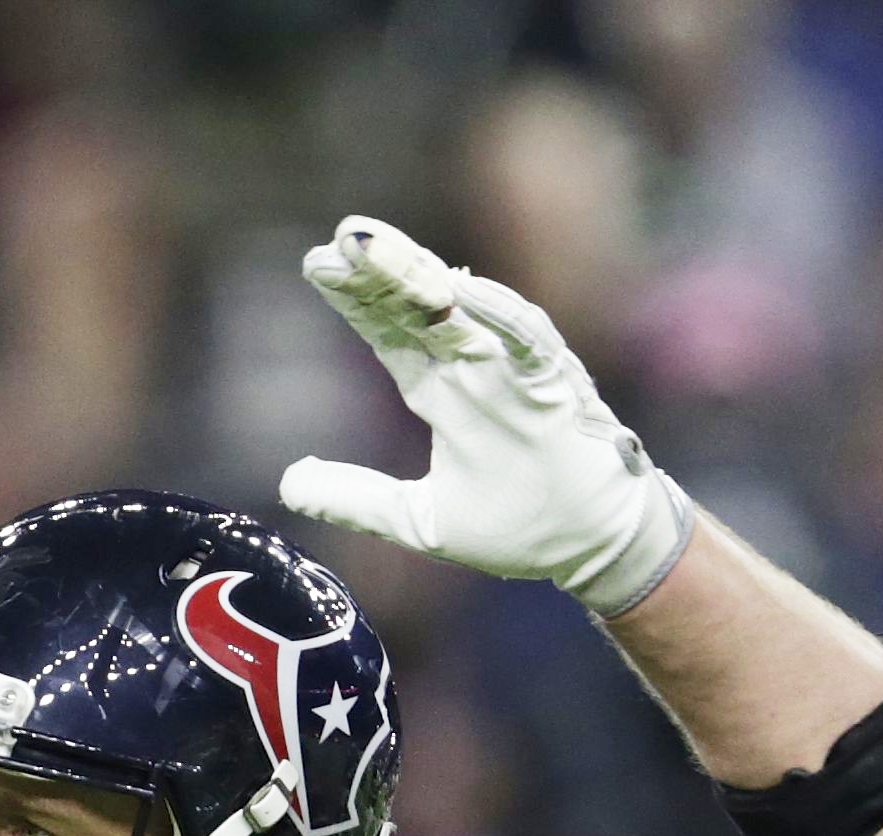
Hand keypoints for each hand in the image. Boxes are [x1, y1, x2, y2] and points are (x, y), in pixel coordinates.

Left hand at [278, 216, 691, 613]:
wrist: (594, 549)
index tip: (315, 265)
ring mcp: (515, 374)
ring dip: (423, 277)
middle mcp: (475, 371)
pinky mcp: (556, 388)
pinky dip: (501, 315)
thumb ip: (356, 499)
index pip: (390, 334)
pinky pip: (530, 344)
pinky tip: (461, 287)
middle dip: (378, 274)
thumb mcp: (419, 520)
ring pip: (465, 312)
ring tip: (379, 247)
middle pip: (417, 310)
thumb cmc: (520, 527)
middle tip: (335, 239)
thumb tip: (288, 484)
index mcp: (442, 393)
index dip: (355, 300)